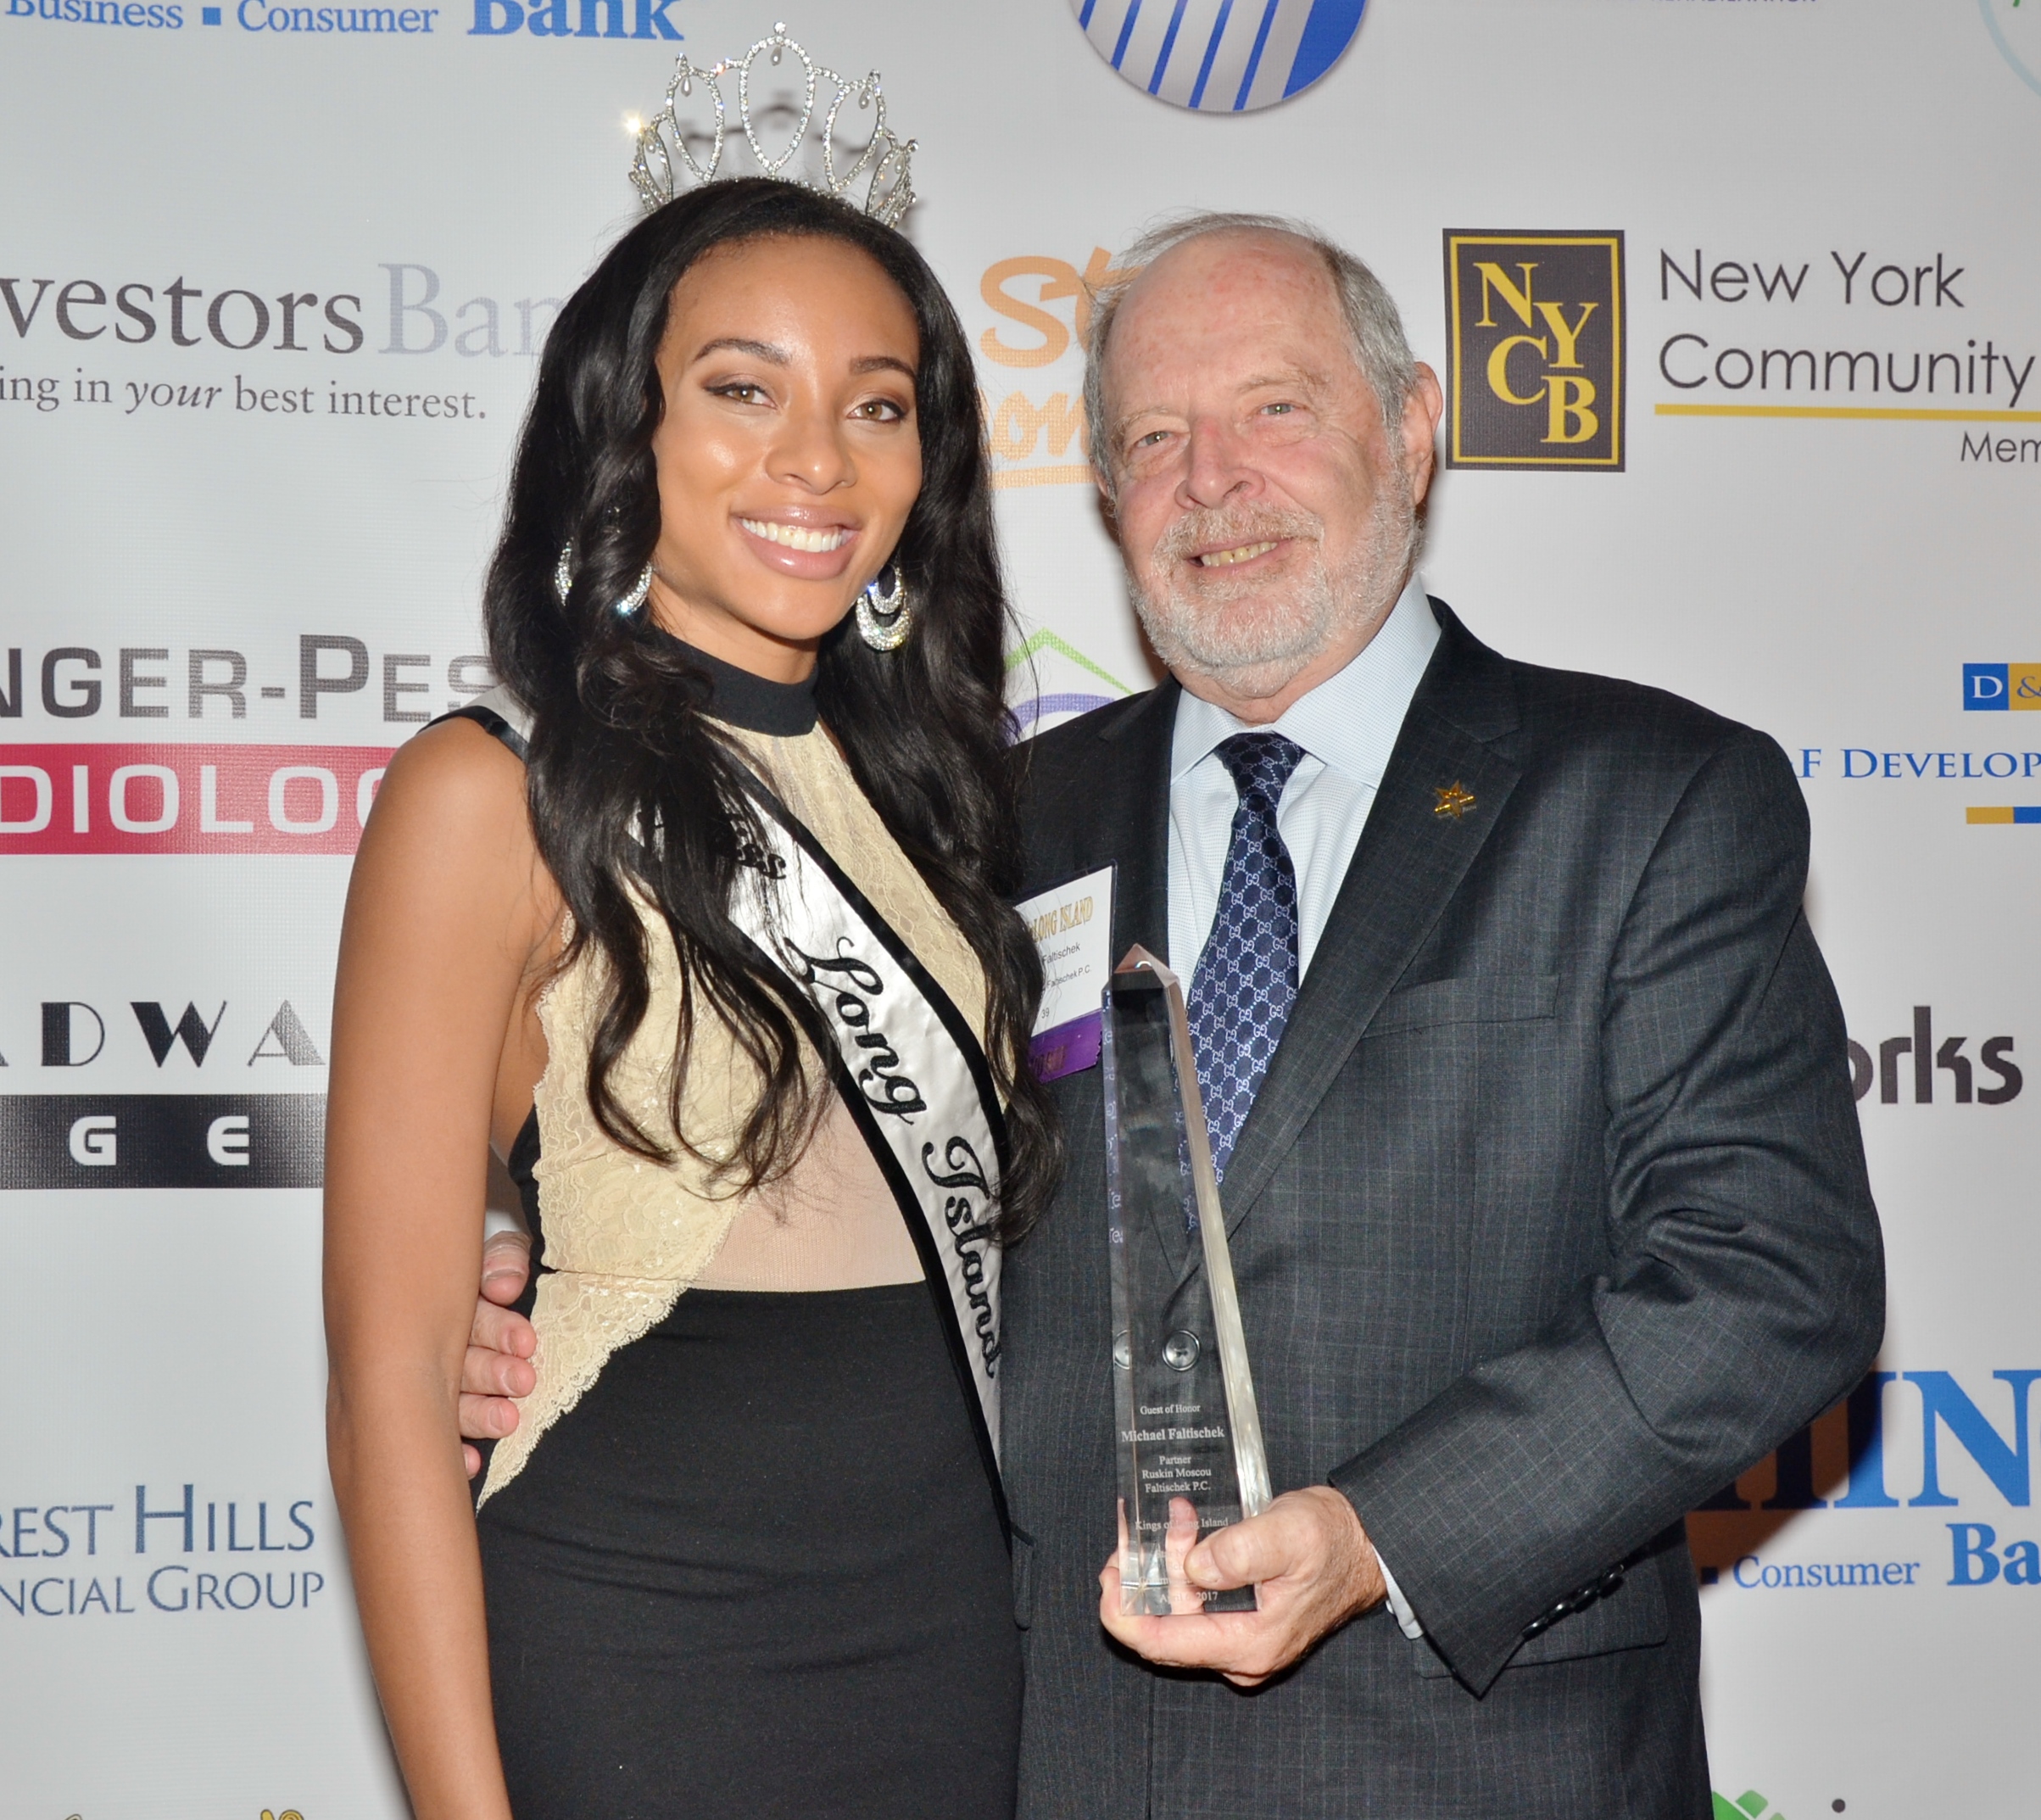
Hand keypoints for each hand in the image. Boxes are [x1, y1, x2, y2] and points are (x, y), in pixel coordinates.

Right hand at [458, 1228, 537, 1478]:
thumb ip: (504, 1260)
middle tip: (523, 1380)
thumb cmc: (489, 1276)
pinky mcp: (434, 1412)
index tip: (527, 1342)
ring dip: (478, 1413)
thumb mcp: (499, 1259)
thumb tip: (506, 1284)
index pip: (471, 1316)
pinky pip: (443, 1433)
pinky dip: (456, 1450)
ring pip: (452, 1399)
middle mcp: (434, 1344)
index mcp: (449, 1305)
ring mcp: (433, 1381)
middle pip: (460, 1360)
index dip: (499, 1330)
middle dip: (492, 1372)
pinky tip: (470, 1463)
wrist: (467, 1290)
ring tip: (507, 1421)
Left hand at [1097, 1486, 1386, 1686]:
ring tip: (1179, 1517)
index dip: (1122, 1612)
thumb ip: (1239, 1551)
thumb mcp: (1286, 1532)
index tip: (1108, 1573)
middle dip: (1148, 1572)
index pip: (1161, 1643)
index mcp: (1248, 1643)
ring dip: (1167, 1564)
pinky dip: (1183, 1570)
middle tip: (1153, 1522)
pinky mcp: (1242, 1626)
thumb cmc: (1331, 1539)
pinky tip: (1186, 1535)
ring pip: (1178, 1613)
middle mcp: (1241, 1655)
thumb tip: (1193, 1567)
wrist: (1366, 1547)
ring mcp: (1241, 1644)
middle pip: (1164, 1625)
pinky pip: (1195, 1607)